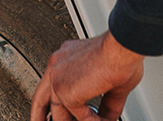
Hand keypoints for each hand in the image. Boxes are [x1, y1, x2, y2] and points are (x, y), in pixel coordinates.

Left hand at [30, 32, 144, 120]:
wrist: (122, 49)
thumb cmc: (121, 56)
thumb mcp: (111, 84)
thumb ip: (105, 104)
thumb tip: (107, 119)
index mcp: (66, 58)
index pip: (52, 83)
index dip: (54, 102)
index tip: (58, 113)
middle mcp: (57, 64)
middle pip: (41, 97)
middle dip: (40, 115)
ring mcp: (58, 77)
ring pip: (56, 110)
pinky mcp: (65, 91)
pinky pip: (78, 115)